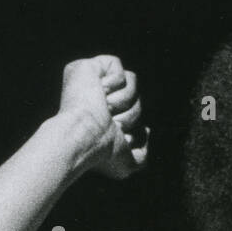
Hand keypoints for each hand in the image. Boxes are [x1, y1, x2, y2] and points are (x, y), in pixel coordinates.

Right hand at [57, 55, 148, 178]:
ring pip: (131, 80)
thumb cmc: (102, 152)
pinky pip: (116, 64)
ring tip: (105, 107)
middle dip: (130, 113)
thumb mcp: (126, 165)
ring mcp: (90, 83)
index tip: (119, 134)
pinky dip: (115, 81)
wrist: (85, 136)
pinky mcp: (87, 67)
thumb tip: (146, 130)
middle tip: (111, 121)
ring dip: (124, 99)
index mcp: (102, 120)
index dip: (132, 125)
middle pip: (136, 98)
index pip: (133, 113)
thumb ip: (142, 155)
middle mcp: (96, 100)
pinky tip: (100, 91)